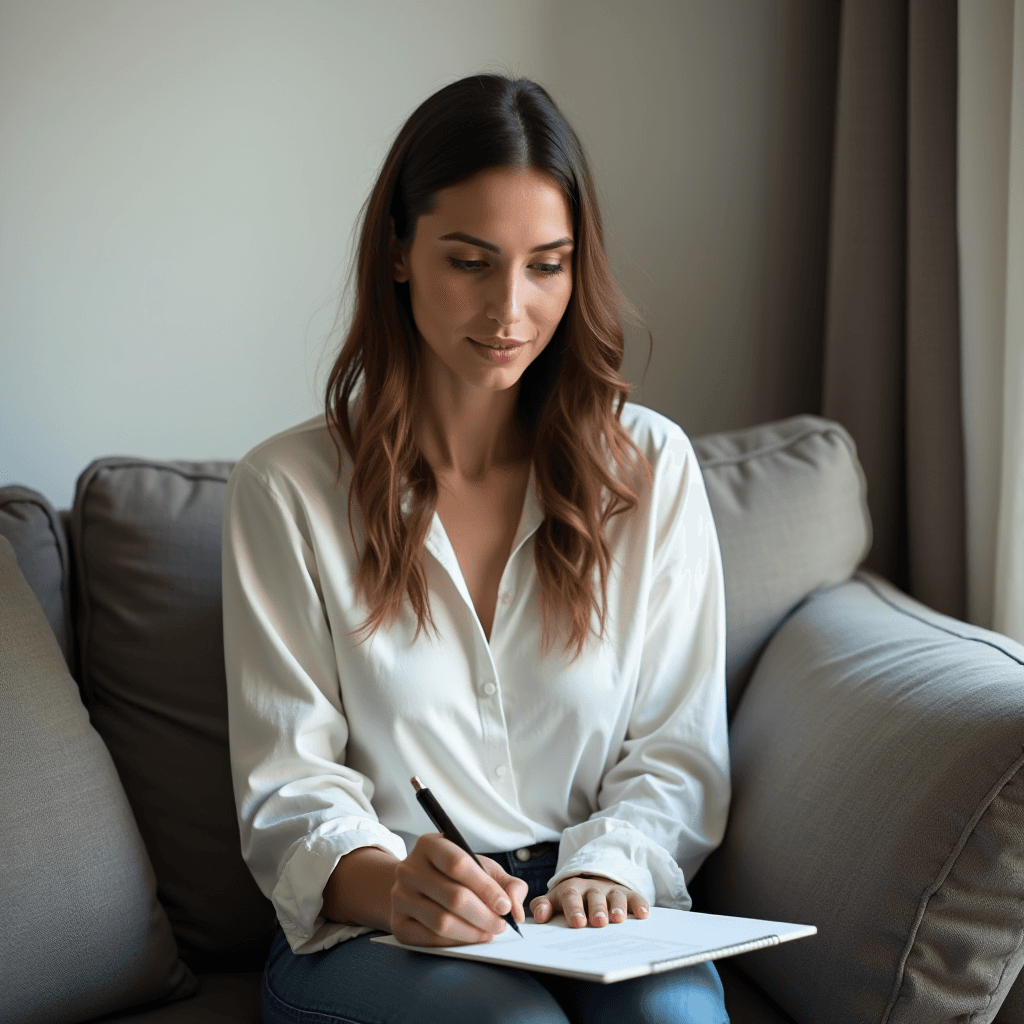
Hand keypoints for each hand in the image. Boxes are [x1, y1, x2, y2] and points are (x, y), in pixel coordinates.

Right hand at [390, 833, 526, 946]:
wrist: (414, 887)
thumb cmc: (452, 875)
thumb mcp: (480, 867)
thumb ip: (505, 883)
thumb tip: (516, 909)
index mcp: (429, 845)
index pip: (458, 864)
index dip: (485, 888)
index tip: (505, 906)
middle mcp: (409, 869)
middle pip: (453, 897)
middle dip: (484, 915)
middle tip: (501, 925)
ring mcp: (400, 897)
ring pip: (442, 922)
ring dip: (473, 932)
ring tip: (489, 932)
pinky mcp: (398, 924)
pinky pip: (431, 939)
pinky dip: (456, 942)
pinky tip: (470, 938)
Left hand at [530, 874, 649, 927]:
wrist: (590, 879)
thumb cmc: (570, 898)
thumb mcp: (554, 899)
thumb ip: (543, 906)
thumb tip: (539, 917)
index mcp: (571, 889)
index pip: (571, 897)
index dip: (574, 909)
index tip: (577, 923)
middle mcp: (592, 888)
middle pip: (594, 896)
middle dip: (597, 909)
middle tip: (598, 922)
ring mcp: (610, 890)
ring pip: (615, 896)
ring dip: (617, 906)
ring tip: (618, 919)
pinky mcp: (627, 893)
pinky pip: (635, 896)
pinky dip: (639, 904)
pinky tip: (643, 914)